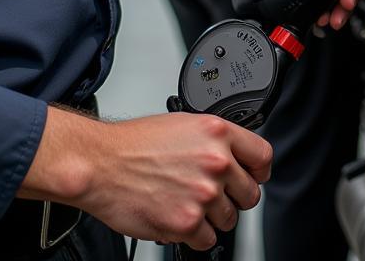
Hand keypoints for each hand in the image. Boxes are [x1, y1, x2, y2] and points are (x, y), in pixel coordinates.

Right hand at [23, 108, 271, 249]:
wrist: (102, 164)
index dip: (258, 171)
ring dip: (211, 217)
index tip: (252, 177)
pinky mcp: (187, 223)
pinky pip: (207, 240)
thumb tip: (233, 158)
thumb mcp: (184, 124)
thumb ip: (214, 141)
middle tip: (212, 195)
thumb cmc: (134, 143)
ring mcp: (203, 194)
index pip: (262, 157)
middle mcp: (216, 162)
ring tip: (186, 203)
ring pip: (229, 220)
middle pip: (250, 194)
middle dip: (232, 198)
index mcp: (218, 133)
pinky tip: (177, 217)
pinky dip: (194, 235)